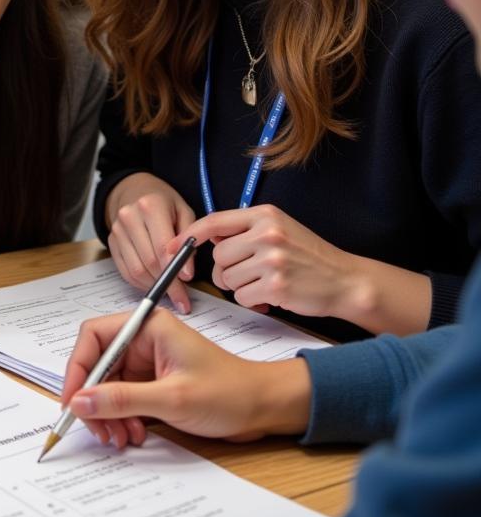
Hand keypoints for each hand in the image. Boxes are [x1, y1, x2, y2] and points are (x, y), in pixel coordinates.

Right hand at [61, 308, 310, 447]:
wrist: (264, 408)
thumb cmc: (228, 392)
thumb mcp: (172, 399)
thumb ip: (122, 399)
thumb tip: (79, 402)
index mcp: (148, 327)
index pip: (93, 336)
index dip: (77, 368)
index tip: (73, 401)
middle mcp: (143, 339)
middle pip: (98, 364)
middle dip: (94, 399)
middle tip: (99, 430)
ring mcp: (148, 361)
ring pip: (108, 385)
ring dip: (108, 414)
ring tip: (120, 438)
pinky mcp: (153, 382)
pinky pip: (123, 398)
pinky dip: (122, 417)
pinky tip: (133, 434)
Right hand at [105, 173, 196, 310]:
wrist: (134, 190)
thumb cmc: (164, 203)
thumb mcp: (184, 212)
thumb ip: (189, 240)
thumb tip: (186, 273)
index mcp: (151, 206)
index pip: (162, 245)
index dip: (175, 268)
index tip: (187, 282)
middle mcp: (129, 217)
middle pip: (149, 261)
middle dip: (168, 282)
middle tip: (182, 297)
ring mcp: (117, 230)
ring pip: (136, 270)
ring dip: (155, 285)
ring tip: (170, 291)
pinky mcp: (111, 242)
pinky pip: (126, 271)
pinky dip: (142, 282)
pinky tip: (154, 282)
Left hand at [167, 205, 364, 319]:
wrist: (345, 280)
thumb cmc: (308, 257)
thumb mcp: (278, 230)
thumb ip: (244, 230)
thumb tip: (206, 237)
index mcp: (264, 215)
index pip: (214, 222)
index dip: (188, 236)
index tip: (171, 247)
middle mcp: (267, 233)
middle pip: (218, 255)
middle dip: (225, 269)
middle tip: (248, 273)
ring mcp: (272, 259)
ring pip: (227, 278)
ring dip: (240, 286)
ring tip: (264, 282)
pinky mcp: (276, 285)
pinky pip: (242, 297)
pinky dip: (252, 301)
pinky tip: (271, 295)